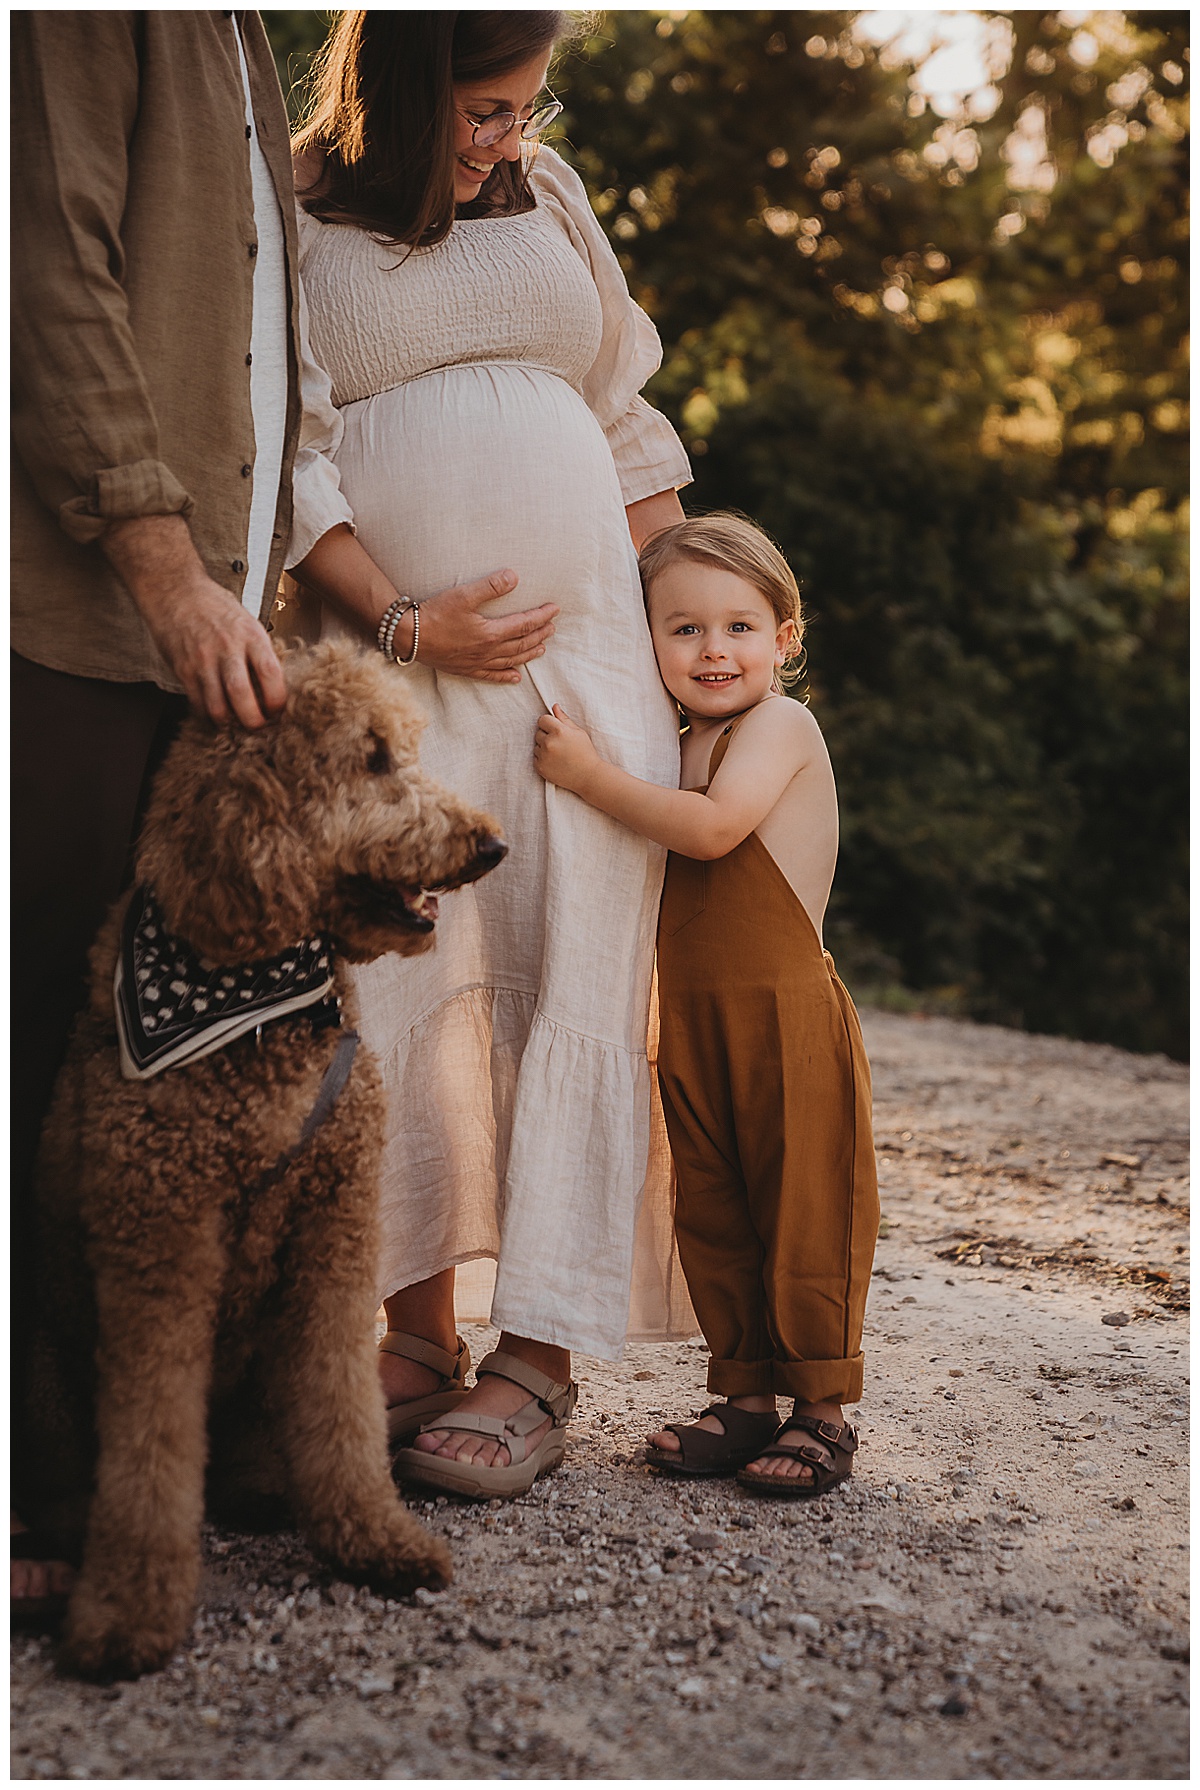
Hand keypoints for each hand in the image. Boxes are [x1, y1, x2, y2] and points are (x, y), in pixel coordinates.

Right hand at [102, 516, 284, 727]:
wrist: (175, 591)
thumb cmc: (216, 608)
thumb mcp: (247, 623)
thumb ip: (260, 653)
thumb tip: (275, 688)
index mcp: (251, 635)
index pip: (271, 676)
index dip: (278, 702)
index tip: (278, 711)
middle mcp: (227, 648)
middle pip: (243, 698)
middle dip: (254, 722)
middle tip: (258, 726)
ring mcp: (203, 660)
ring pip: (218, 708)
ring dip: (230, 723)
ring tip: (236, 721)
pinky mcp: (183, 669)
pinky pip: (197, 704)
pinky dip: (208, 715)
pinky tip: (214, 711)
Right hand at [416, 569, 557, 684]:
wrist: (410, 636)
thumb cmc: (436, 614)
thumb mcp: (464, 595)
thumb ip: (491, 586)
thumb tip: (514, 577)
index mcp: (491, 633)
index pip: (525, 624)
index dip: (542, 616)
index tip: (555, 610)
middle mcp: (488, 651)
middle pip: (522, 643)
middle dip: (540, 634)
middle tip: (553, 627)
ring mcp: (477, 663)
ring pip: (511, 660)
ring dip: (528, 654)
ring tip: (542, 649)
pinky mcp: (466, 670)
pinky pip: (491, 676)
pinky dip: (506, 676)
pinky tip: (516, 677)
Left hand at [533, 704, 600, 792]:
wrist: (588, 775)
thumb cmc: (585, 752)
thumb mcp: (578, 732)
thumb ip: (564, 719)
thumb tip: (554, 706)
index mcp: (559, 731)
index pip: (542, 720)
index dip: (549, 723)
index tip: (555, 729)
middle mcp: (549, 743)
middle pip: (538, 732)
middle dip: (547, 736)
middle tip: (560, 744)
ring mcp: (543, 756)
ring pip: (536, 746)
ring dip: (544, 748)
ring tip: (558, 754)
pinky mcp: (540, 767)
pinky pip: (535, 758)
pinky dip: (542, 759)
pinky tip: (555, 761)